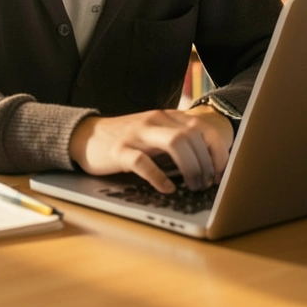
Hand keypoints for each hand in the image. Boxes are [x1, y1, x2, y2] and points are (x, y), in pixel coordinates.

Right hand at [68, 108, 233, 193]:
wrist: (85, 135)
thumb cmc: (126, 139)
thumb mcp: (154, 134)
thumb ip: (176, 140)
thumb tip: (208, 164)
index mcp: (166, 117)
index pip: (202, 128)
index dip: (217, 150)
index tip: (221, 172)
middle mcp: (154, 121)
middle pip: (192, 136)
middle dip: (205, 163)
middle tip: (206, 184)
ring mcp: (137, 135)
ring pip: (175, 143)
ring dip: (190, 167)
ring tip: (193, 186)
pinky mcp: (119, 150)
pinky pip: (143, 162)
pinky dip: (159, 177)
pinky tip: (167, 189)